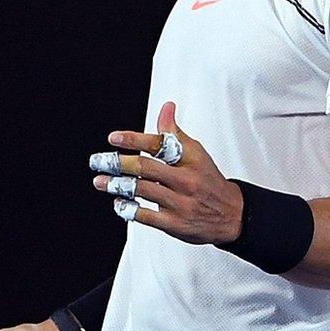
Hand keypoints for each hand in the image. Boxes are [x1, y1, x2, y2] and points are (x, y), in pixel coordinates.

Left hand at [92, 101, 244, 244]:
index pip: (159, 144)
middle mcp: (186, 180)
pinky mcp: (175, 224)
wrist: (232, 215)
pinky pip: (145, 216)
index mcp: (190, 159)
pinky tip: (118, 202)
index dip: (134, 140)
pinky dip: (127, 208)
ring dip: (116, 185)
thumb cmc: (207, 179)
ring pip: (141, 190)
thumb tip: (167, 106)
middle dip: (117, 163)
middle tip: (98, 160)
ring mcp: (180, 203)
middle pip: (145, 167)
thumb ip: (175, 133)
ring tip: (100, 181)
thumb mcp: (196, 153)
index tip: (113, 138)